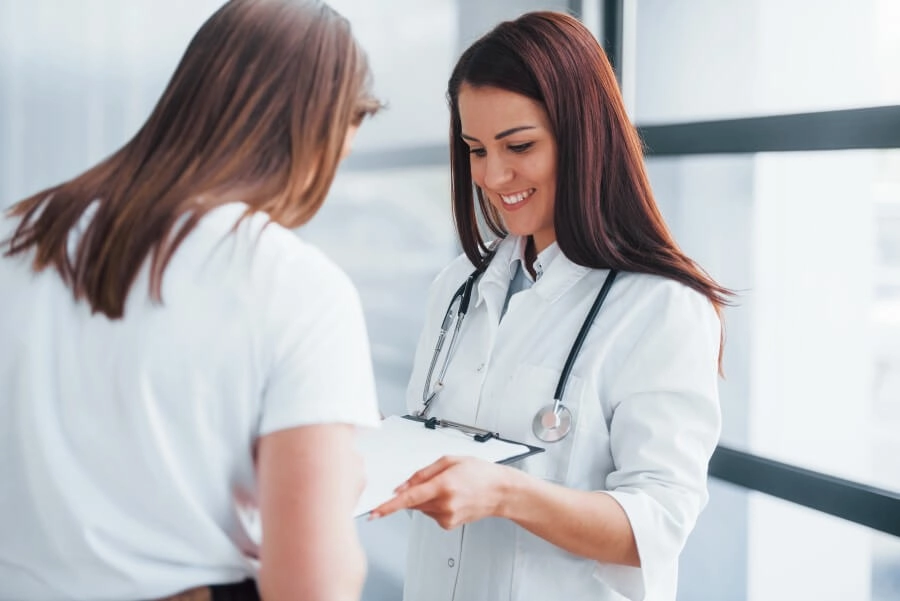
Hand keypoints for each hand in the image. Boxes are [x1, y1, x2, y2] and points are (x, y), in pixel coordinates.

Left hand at [369, 456, 515, 528]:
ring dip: (427, 498)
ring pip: (421, 508)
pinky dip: (435, 506)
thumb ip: (422, 473)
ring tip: (449, 488)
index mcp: (444, 485)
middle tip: (436, 481)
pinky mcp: (448, 525)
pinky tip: (452, 499)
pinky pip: (430, 514)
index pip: (409, 498)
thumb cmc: (479, 473)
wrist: (500, 491)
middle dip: (416, 491)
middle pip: (413, 501)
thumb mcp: (449, 461)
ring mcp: (447, 517)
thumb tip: (401, 487)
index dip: (388, 506)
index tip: (374, 513)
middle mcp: (445, 504)